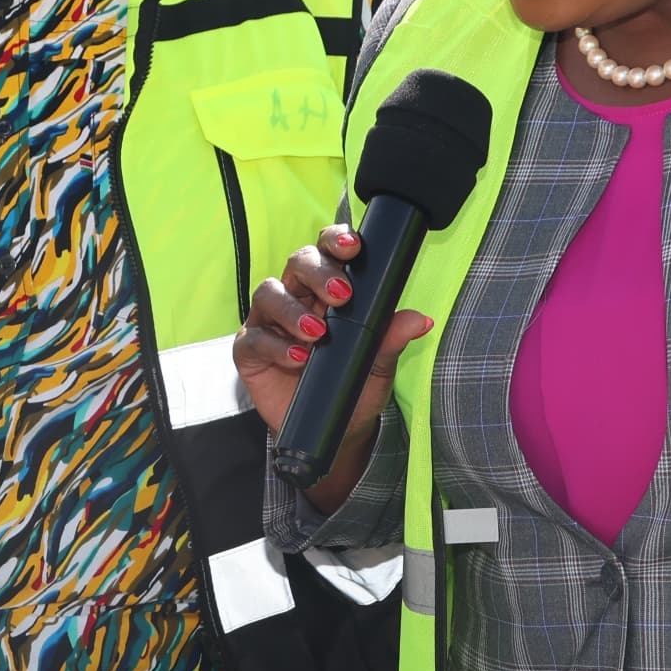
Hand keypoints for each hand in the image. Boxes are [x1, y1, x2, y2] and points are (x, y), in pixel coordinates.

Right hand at [235, 226, 428, 514]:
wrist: (333, 430)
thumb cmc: (354, 387)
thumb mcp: (378, 366)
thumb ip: (392, 340)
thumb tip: (420, 321)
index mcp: (327, 289)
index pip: (328, 251)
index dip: (336, 240)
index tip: (353, 247)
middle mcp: (296, 297)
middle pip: (298, 263)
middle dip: (319, 272)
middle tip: (342, 294)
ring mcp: (270, 322)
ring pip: (269, 293)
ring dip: (293, 310)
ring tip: (317, 334)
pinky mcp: (250, 350)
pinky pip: (255, 338)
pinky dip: (276, 346)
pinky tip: (297, 359)